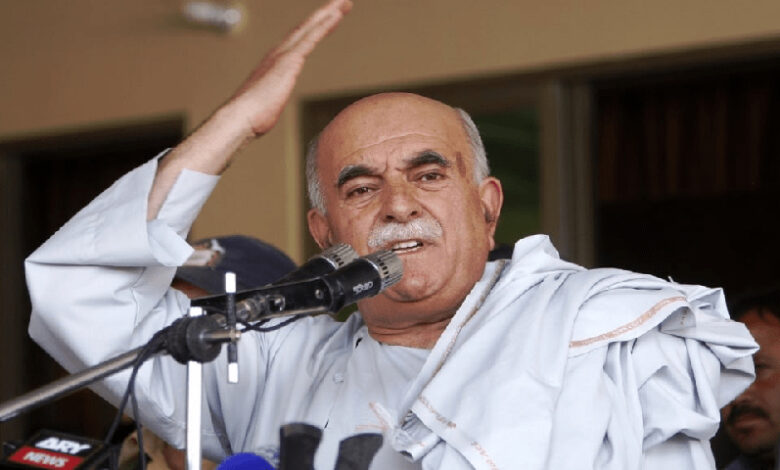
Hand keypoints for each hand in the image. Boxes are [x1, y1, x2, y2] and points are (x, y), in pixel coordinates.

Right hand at [148, 0, 350, 219]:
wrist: (239, 120)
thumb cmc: (249, 121)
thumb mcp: (263, 111)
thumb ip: (264, 108)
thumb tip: (257, 121)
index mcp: (274, 65)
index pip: (298, 43)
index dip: (312, 30)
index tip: (326, 21)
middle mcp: (278, 54)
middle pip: (305, 29)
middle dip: (324, 15)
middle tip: (342, 4)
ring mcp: (283, 55)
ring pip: (310, 28)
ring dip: (328, 14)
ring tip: (345, 3)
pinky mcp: (289, 61)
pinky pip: (312, 37)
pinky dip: (325, 23)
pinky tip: (338, 14)